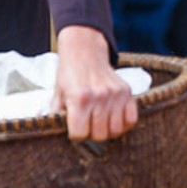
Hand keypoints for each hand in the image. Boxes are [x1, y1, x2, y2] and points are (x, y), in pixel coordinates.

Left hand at [52, 25, 139, 141]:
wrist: (84, 52)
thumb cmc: (69, 75)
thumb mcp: (57, 95)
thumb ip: (57, 117)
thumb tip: (56, 135)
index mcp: (80, 98)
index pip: (80, 135)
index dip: (75, 134)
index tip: (74, 127)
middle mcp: (100, 96)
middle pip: (100, 135)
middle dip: (91, 134)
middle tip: (87, 124)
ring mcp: (116, 94)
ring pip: (116, 130)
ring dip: (107, 130)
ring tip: (99, 122)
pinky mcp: (127, 91)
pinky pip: (131, 119)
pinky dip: (123, 124)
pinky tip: (113, 118)